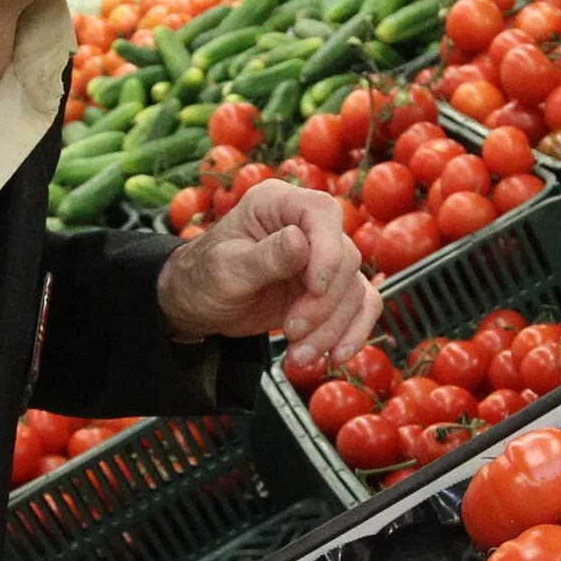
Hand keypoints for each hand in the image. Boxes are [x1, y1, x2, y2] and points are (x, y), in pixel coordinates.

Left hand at [157, 178, 378, 363]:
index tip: (314, 288)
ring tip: (298, 357)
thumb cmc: (203, 277)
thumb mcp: (225, 269)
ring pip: (354, 289)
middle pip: (344, 259)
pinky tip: (335, 356)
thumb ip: (264, 257)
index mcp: (276, 203)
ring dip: (333, 329)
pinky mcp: (329, 287)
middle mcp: (305, 224)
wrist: (199, 304)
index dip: (327, 251)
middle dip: (322, 305)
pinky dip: (353, 332)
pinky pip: (361, 305)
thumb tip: (300, 242)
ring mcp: (321, 256)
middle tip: (290, 332)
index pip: (321, 213)